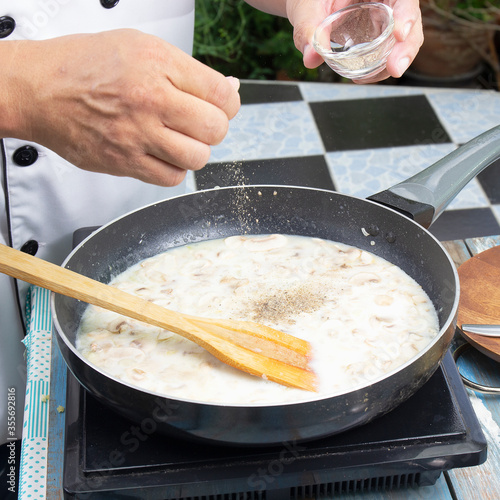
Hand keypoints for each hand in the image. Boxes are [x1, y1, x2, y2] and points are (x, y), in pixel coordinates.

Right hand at [4, 29, 240, 185]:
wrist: (41, 90)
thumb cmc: (86, 66)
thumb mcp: (141, 47)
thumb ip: (187, 70)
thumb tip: (228, 90)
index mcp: (158, 65)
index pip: (222, 95)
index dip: (229, 104)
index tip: (222, 106)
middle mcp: (151, 100)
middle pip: (215, 129)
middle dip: (214, 128)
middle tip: (200, 123)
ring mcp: (138, 134)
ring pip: (197, 158)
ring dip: (195, 151)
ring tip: (179, 140)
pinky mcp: (126, 162)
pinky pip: (171, 178)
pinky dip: (173, 169)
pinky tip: (162, 154)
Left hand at [285, 0, 422, 83]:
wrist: (310, 7)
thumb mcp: (308, 8)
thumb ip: (309, 27)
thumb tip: (311, 57)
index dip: (406, 14)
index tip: (399, 33)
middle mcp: (386, 0)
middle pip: (410, 19)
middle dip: (406, 47)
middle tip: (394, 68)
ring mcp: (385, 18)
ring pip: (404, 39)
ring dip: (392, 63)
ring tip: (366, 78)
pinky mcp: (379, 36)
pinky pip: (388, 52)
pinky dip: (379, 68)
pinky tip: (361, 77)